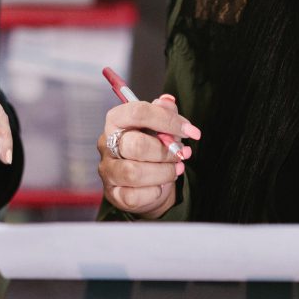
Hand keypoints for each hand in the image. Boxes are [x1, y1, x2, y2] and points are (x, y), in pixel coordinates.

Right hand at [98, 94, 200, 218]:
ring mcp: (108, 170)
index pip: (138, 112)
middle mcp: (107, 143)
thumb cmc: (152, 149)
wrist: (147, 182)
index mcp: (116, 120)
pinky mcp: (113, 194)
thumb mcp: (161, 127)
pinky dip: (154, 192)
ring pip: (134, 173)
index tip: (191, 131)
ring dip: (163, 172)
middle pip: (135, 145)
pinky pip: (134, 196)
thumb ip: (164, 113)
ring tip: (175, 169)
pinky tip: (160, 186)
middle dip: (165, 152)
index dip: (168, 120)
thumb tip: (168, 101)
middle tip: (181, 154)